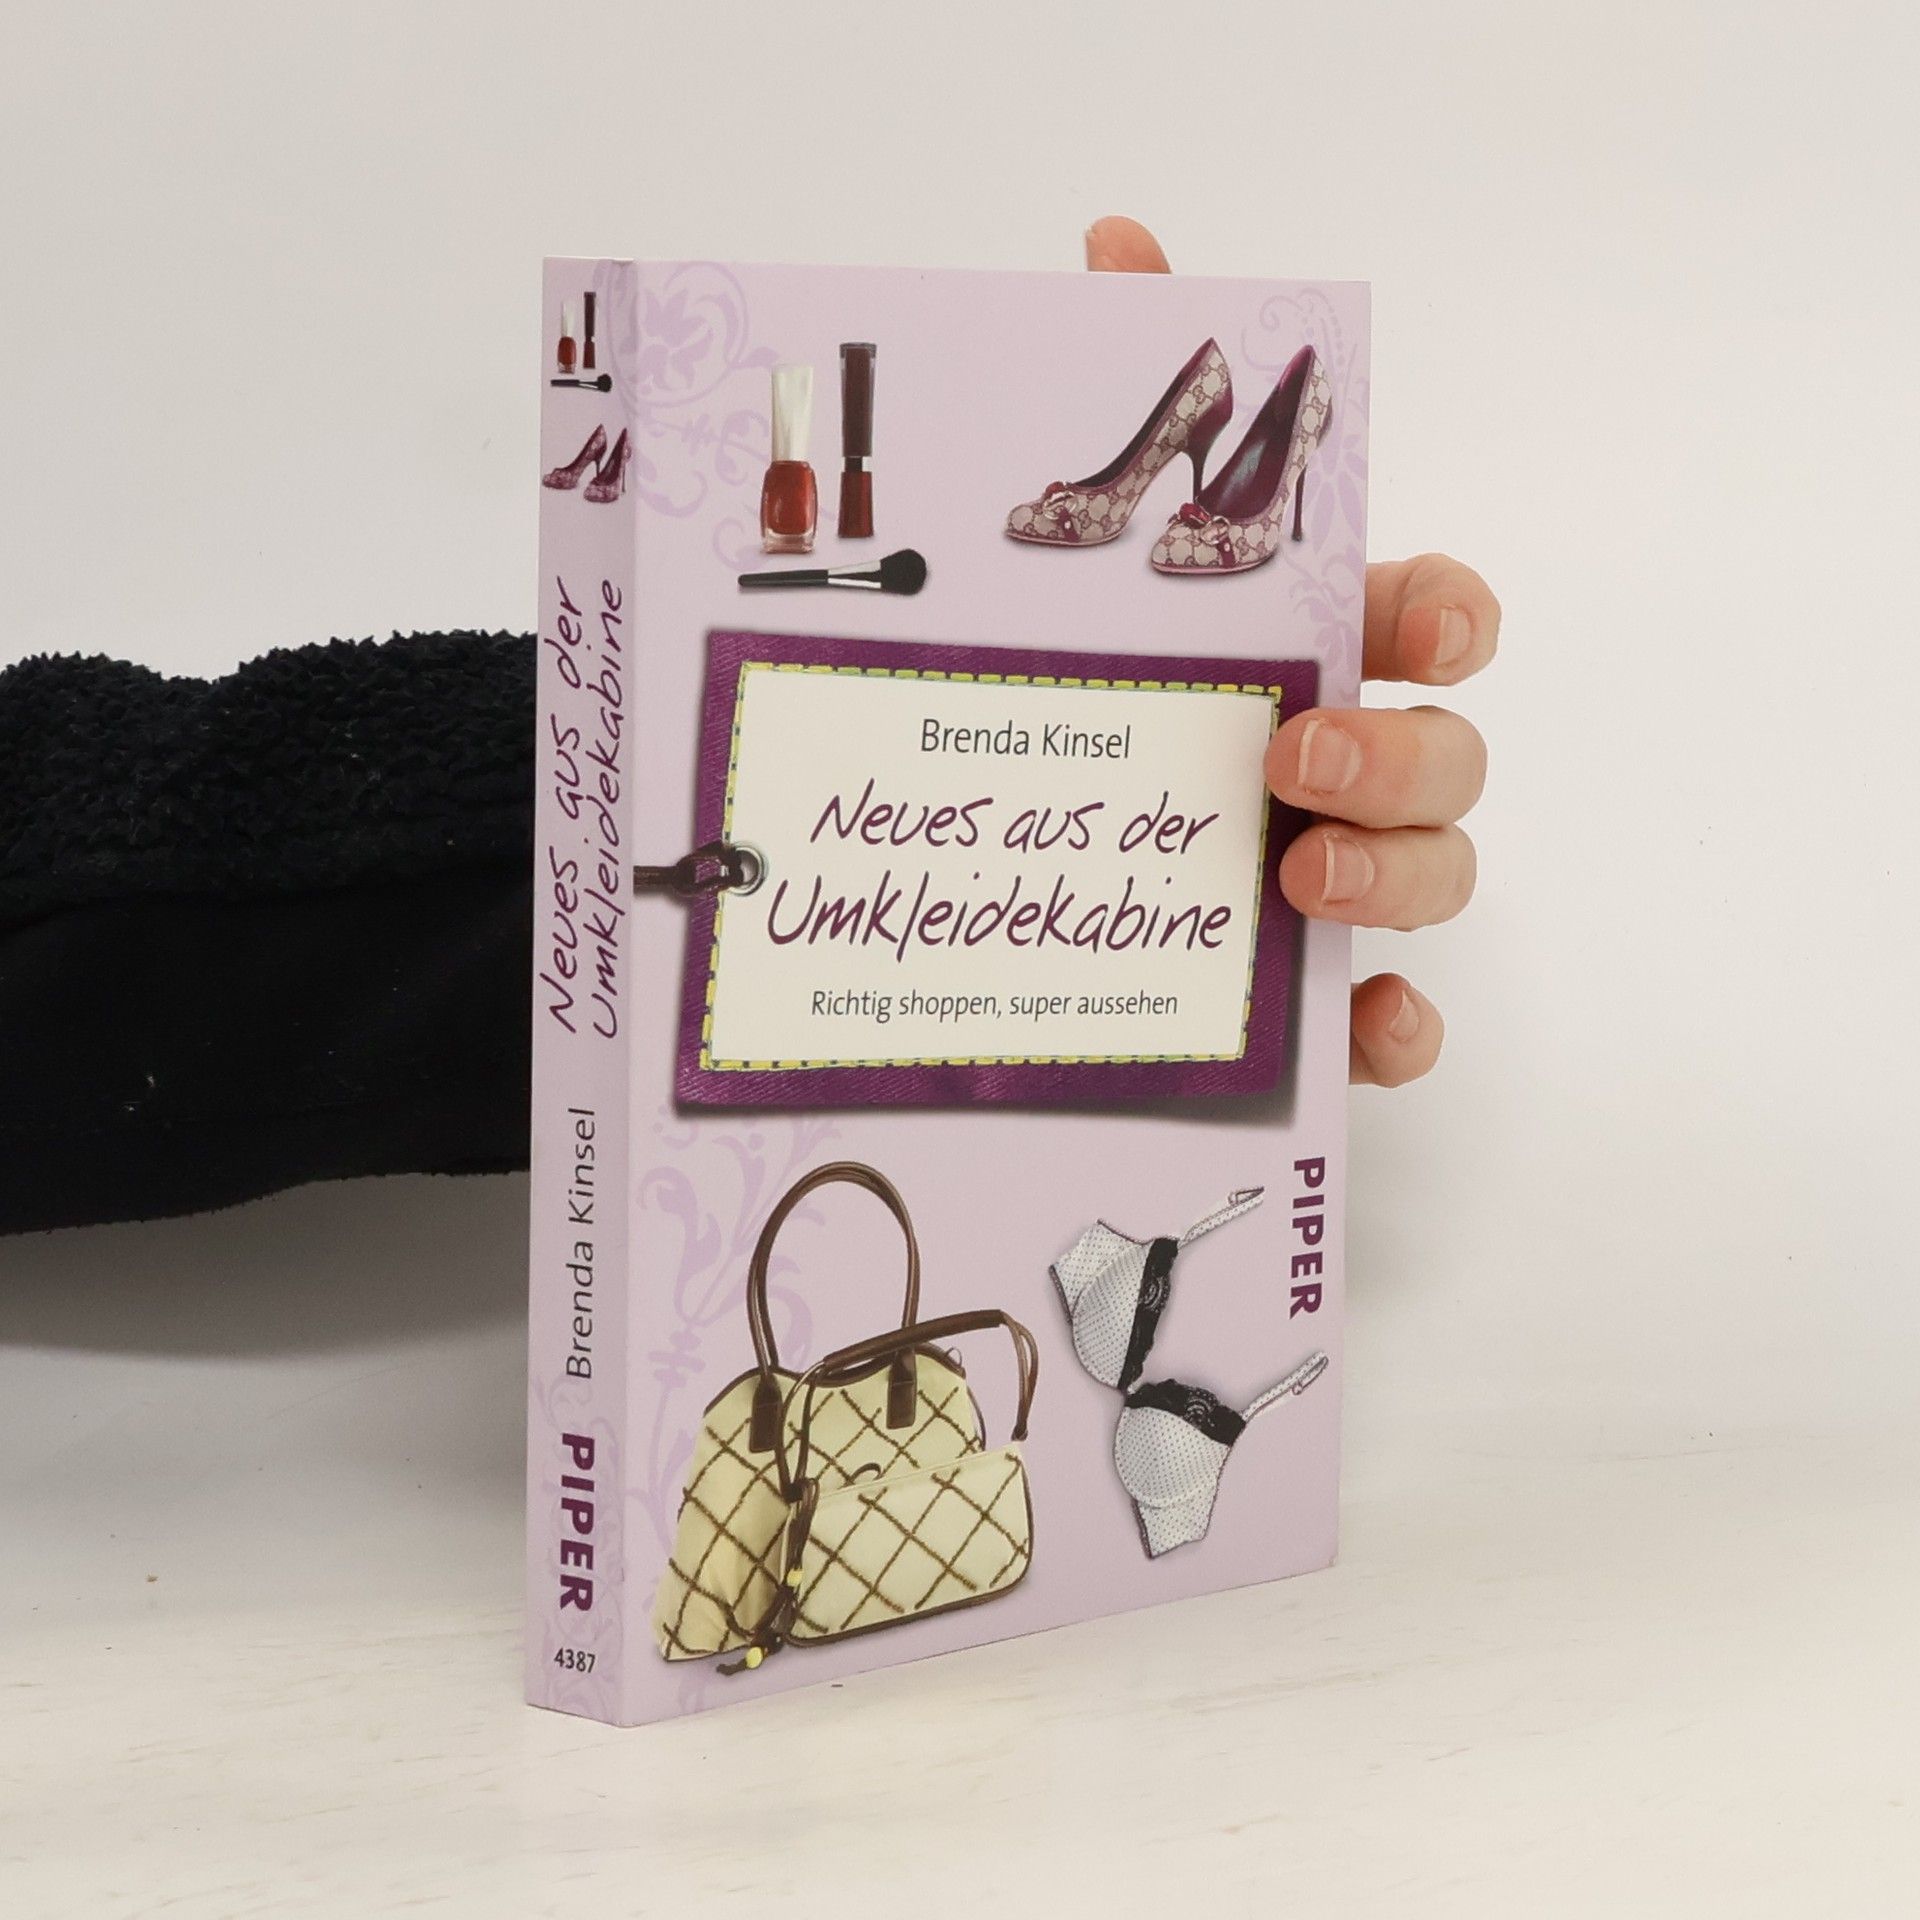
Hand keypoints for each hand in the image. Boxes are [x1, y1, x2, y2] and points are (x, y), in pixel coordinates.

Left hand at [1087, 216, 1497, 1087]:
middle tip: (1297, 757)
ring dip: (1402, 877)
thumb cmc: (1086, 687)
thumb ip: (1125, 398)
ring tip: (1301, 882)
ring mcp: (1333, 875)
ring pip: (1440, 875)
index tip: (1426, 620)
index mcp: (1305, 652)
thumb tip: (1116, 243)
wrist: (984, 860)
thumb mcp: (1091, 551)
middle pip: (1451, 756)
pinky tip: (1361, 1031)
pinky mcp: (1301, 986)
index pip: (1425, 615)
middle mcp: (1340, 761)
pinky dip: (1393, 1030)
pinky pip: (1385, 1020)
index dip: (1451, 611)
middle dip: (1404, 754)